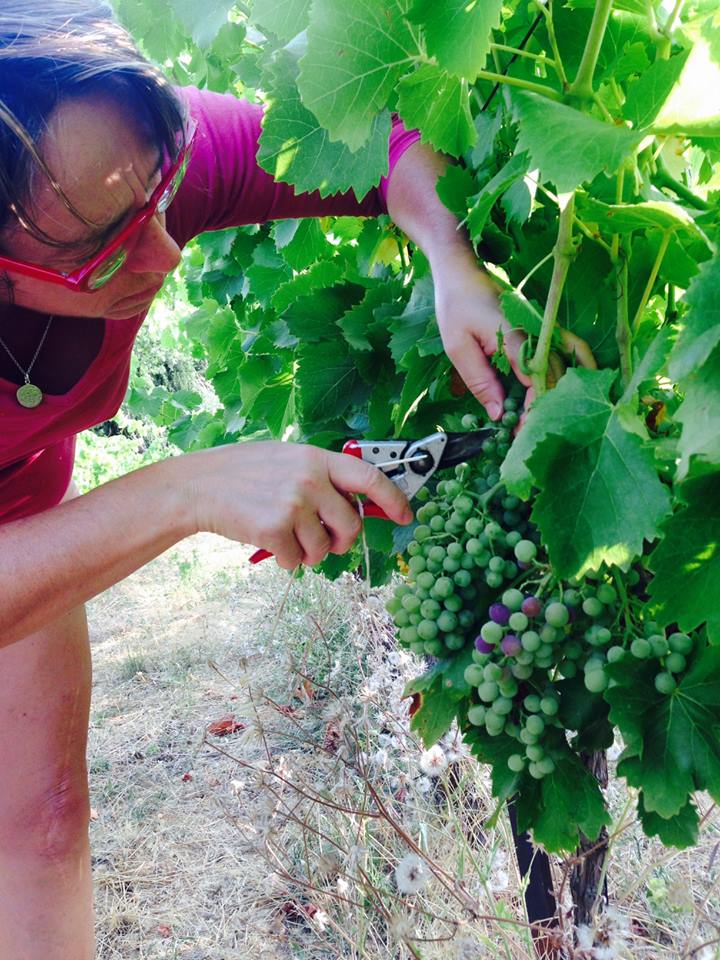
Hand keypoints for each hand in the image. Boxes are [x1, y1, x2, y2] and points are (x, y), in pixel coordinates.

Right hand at [177, 441, 412, 569]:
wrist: (198, 487)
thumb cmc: (243, 474)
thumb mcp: (288, 460)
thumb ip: (322, 476)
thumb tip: (358, 502)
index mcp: (317, 458)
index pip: (370, 477)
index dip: (394, 499)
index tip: (406, 516)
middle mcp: (310, 479)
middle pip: (351, 524)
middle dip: (343, 542)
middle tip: (328, 543)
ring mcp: (293, 504)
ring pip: (324, 549)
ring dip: (310, 554)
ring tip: (288, 539)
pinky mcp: (274, 530)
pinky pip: (297, 561)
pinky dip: (286, 560)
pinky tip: (269, 543)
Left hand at [432, 253, 595, 420]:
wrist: (461, 270)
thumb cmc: (455, 305)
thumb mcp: (457, 346)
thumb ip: (479, 380)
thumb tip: (498, 414)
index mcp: (515, 337)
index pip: (535, 381)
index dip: (530, 410)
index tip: (519, 432)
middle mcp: (537, 332)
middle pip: (553, 377)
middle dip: (543, 408)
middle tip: (527, 434)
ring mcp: (544, 327)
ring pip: (566, 364)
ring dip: (560, 391)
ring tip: (548, 417)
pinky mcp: (542, 326)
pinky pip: (570, 346)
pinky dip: (577, 364)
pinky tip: (576, 385)